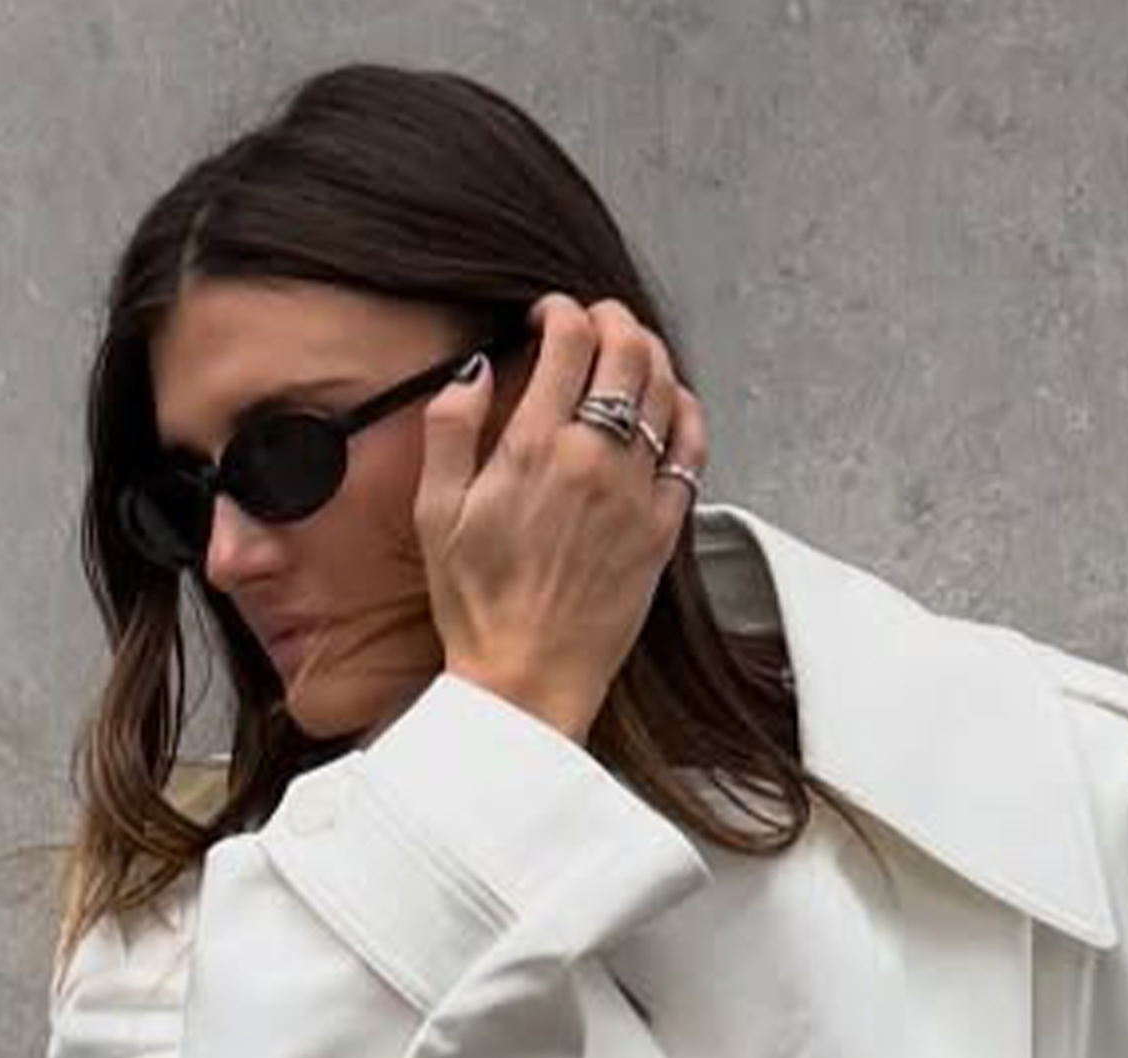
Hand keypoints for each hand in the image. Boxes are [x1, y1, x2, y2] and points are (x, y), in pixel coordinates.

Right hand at [414, 291, 709, 743]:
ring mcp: (636, 492)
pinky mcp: (663, 526)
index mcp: (533, 447)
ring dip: (650, 355)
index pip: (568, 340)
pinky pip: (692, 449)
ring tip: (630, 352)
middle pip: (627, 350)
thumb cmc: (477, 603)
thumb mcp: (435, 511)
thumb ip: (451, 428)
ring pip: (665, 390)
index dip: (561, 311)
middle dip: (611, 318)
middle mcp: (593, 459)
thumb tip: (474, 369)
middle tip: (595, 320)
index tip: (548, 316)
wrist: (526, 676)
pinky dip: (686, 412)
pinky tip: (672, 405)